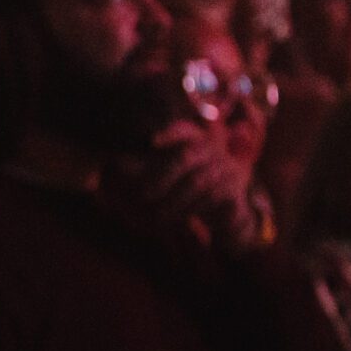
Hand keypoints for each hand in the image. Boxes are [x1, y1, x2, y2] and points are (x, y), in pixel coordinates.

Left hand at [128, 123, 261, 250]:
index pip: (182, 130)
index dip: (169, 133)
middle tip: (142, 196)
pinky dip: (192, 210)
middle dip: (161, 177)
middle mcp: (212, 150)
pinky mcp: (235, 190)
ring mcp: (226, 169)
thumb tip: (115, 164)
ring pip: (197, 182)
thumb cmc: (190, 193)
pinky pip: (212, 199)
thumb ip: (147, 169)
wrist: (228, 216)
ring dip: (174, 201)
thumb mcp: (170, 177)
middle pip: (185, 156)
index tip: (151, 141)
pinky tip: (178, 220)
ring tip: (155, 216)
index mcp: (195, 141)